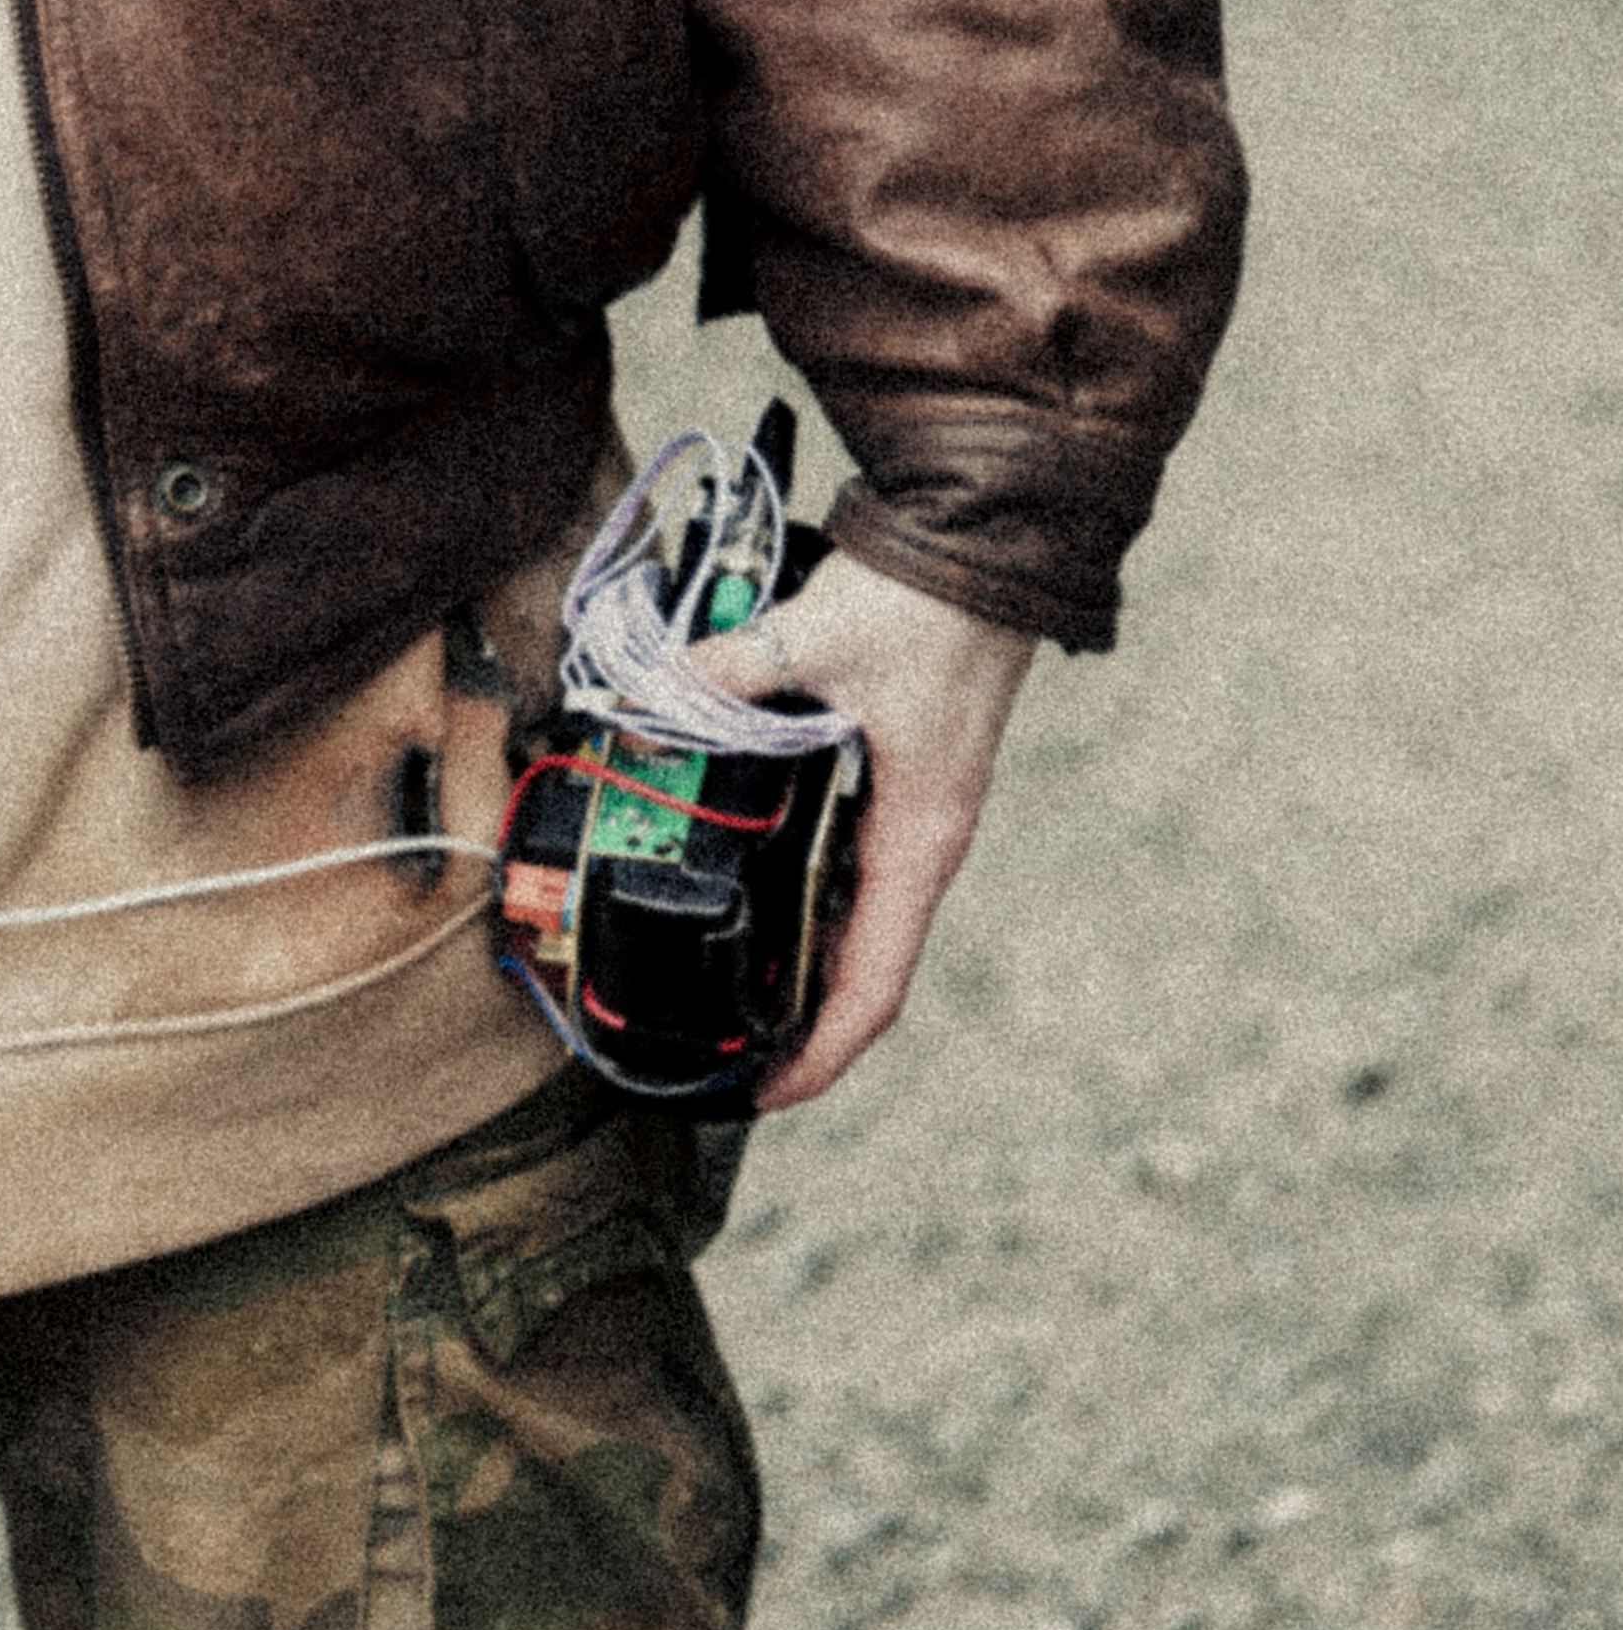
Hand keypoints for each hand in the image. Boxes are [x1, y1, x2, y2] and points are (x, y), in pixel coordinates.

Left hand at [699, 551, 1032, 1112]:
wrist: (991, 535)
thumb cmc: (922, 602)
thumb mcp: (817, 638)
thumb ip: (726, 673)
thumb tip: (639, 699)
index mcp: (918, 838)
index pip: (873, 987)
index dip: (821, 1055)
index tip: (762, 1094)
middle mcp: (922, 841)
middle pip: (862, 968)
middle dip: (798, 1023)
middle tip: (720, 1050)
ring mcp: (915, 812)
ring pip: (858, 918)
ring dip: (801, 961)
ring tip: (726, 988)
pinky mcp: (902, 776)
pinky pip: (854, 865)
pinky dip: (806, 896)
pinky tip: (751, 886)